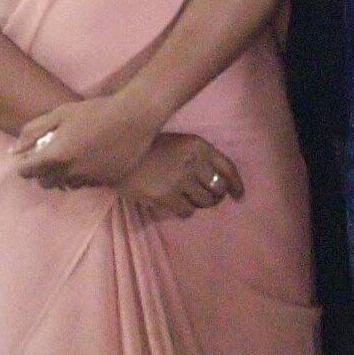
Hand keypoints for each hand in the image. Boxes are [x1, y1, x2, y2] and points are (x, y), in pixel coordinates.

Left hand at [16, 94, 160, 188]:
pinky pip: (86, 184)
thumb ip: (33, 131)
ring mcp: (90, 179)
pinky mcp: (106, 181)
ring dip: (63, 176)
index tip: (30, 157)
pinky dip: (82, 176)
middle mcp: (71, 172)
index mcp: (56, 156)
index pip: (27, 172)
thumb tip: (14, 150)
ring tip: (71, 158)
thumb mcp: (60, 113)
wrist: (135, 117)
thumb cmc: (96, 111)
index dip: (24, 165)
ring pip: (66, 185)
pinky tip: (89, 160)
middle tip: (50, 157)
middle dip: (42, 172)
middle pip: (45, 183)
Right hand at [117, 134, 241, 222]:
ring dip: (200, 204)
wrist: (114, 154)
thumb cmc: (147, 148)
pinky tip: (177, 206)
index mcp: (198, 145)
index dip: (237, 185)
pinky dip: (185, 211)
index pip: (228, 168)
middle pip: (218, 188)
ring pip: (204, 202)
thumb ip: (199, 157)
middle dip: (215, 196)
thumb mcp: (177, 143)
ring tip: (189, 200)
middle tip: (208, 199)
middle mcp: (193, 162)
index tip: (239, 196)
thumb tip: (221, 182)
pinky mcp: (165, 195)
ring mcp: (180, 179)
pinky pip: (187, 211)